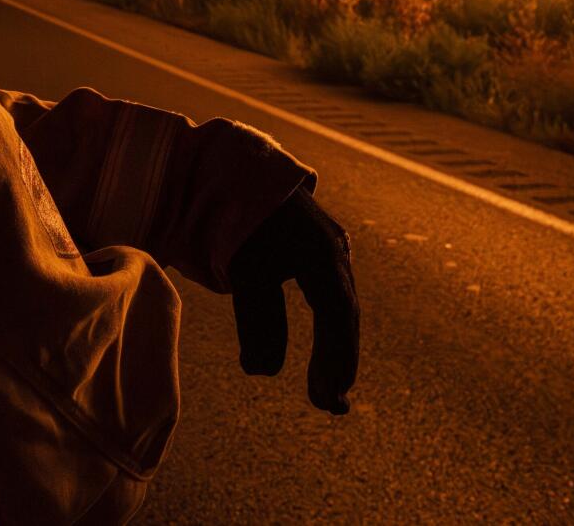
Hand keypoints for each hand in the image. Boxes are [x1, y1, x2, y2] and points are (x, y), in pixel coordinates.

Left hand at [227, 188, 358, 413]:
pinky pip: (328, 297)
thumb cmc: (238, 217)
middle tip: (330, 405)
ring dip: (334, 349)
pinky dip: (326, 329)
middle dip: (339, 362)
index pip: (338, 317)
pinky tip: (321, 354)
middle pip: (344, 315)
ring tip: (325, 390)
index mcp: (323, 255)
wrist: (229, 168)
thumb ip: (258, 322)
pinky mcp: (314, 249)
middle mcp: (334, 251)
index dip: (336, 358)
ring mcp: (328, 248)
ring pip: (337, 308)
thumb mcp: (245, 270)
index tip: (328, 396)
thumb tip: (262, 373)